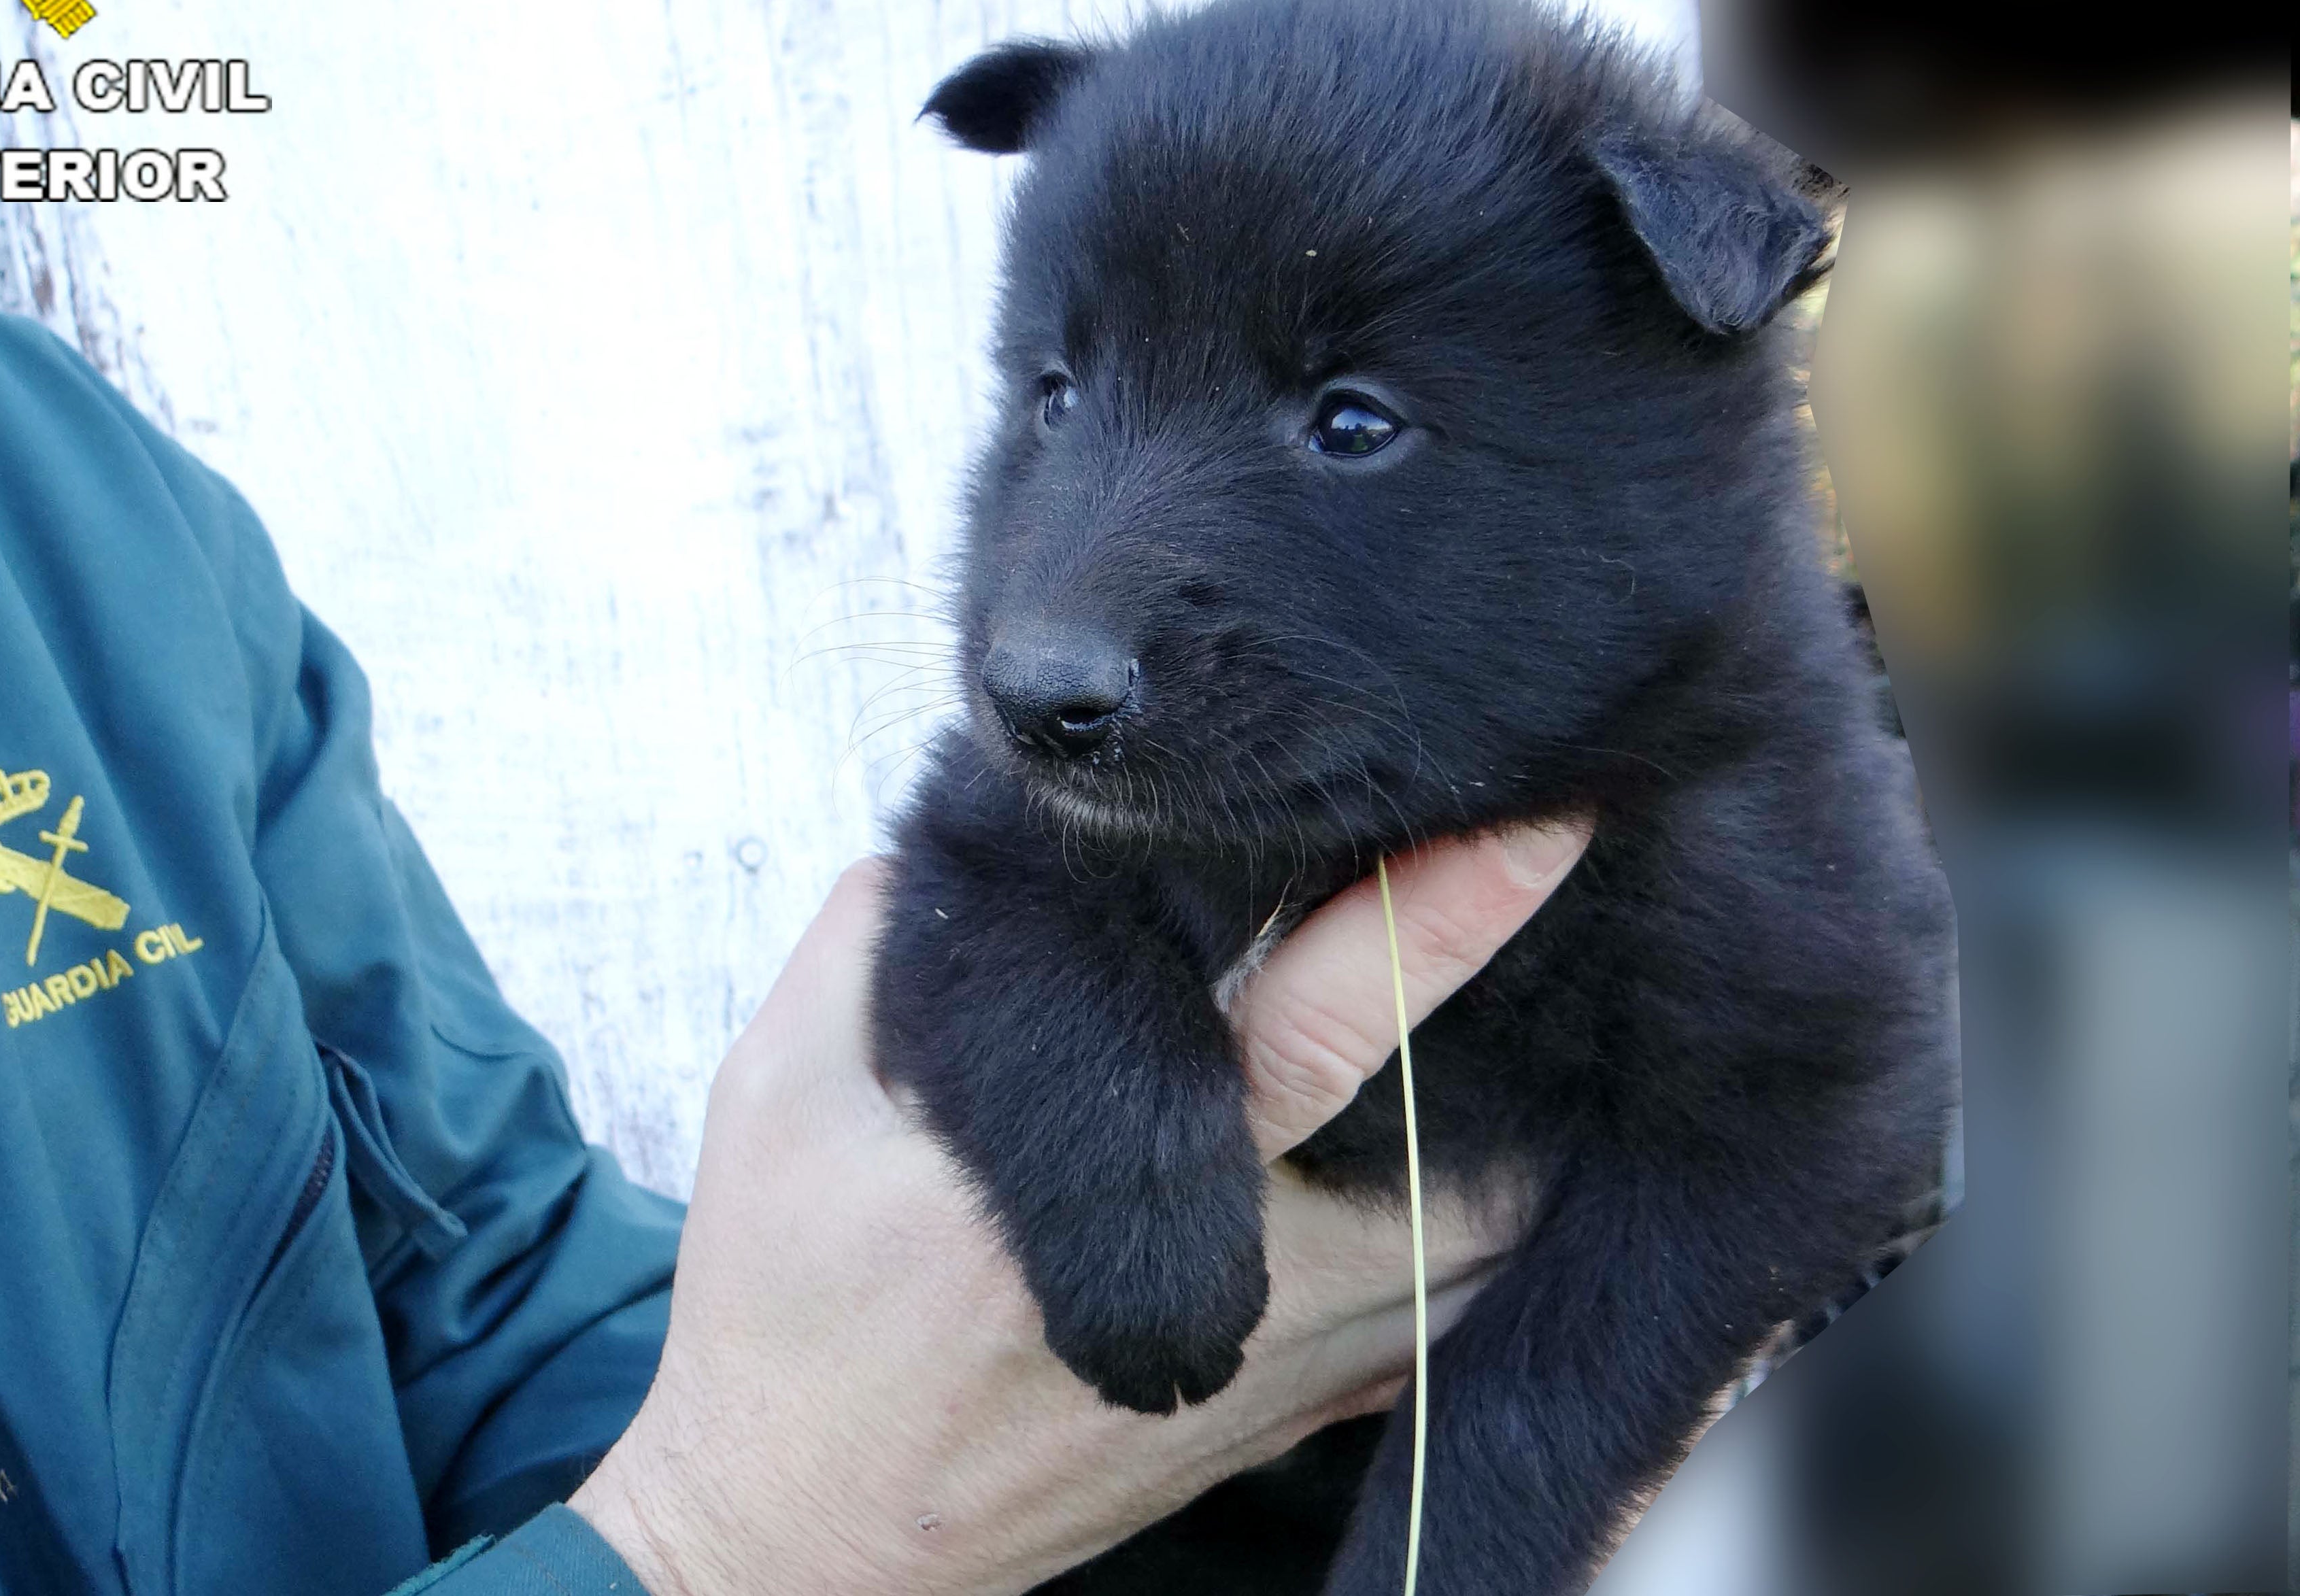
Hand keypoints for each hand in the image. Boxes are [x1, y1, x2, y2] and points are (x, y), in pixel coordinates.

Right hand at [570, 821, 1588, 1595]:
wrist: (795, 1537)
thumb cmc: (783, 1317)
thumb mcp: (780, 1097)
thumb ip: (871, 931)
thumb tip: (971, 812)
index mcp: (1105, 1191)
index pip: (1318, 1027)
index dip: (1436, 920)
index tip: (1539, 824)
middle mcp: (1239, 1296)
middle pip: (1470, 1151)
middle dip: (1535, 1025)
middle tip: (1555, 879)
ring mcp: (1283, 1378)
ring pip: (1482, 1246)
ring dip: (1519, 1122)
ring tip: (1533, 1001)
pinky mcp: (1291, 1426)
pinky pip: (1443, 1321)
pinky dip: (1478, 1226)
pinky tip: (1462, 1142)